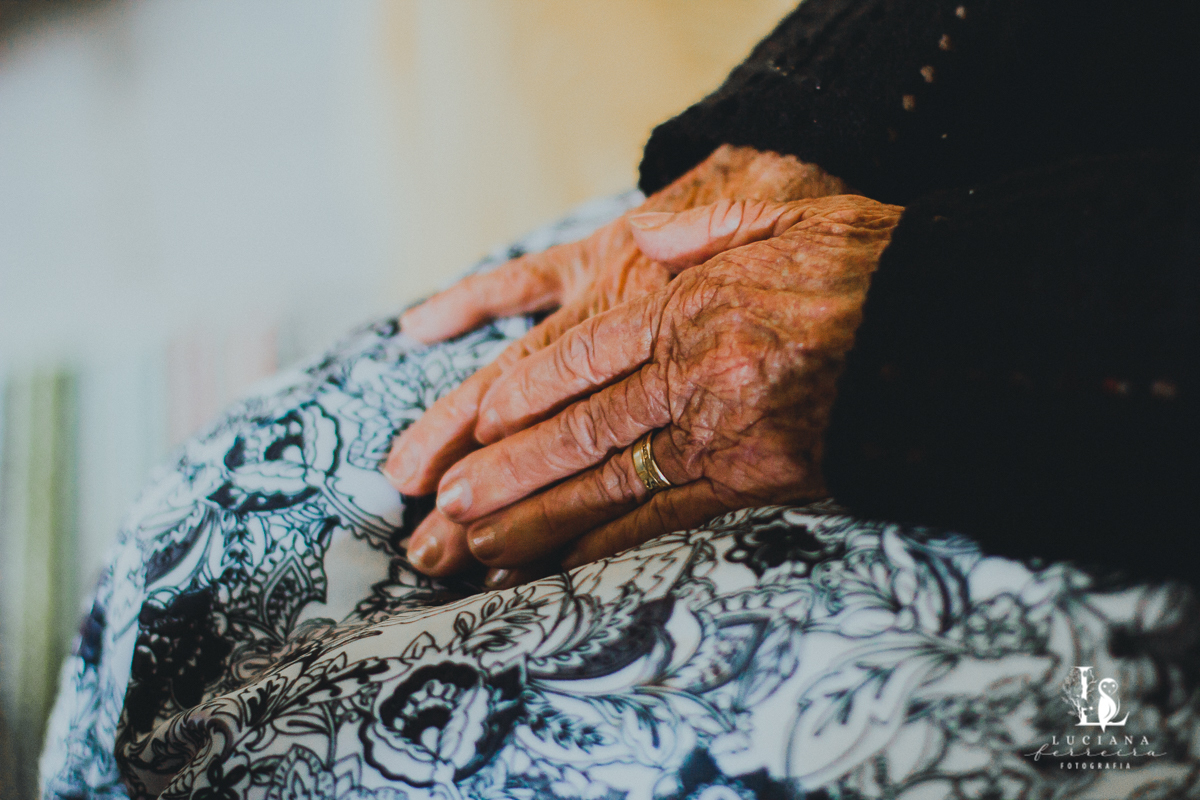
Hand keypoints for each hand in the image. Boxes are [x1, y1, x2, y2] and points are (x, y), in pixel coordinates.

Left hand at [432, 195, 903, 586]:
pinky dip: (607, 547)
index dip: (523, 391)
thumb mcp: (788, 214)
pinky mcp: (757, 484)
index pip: (582, 356)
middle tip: (444, 507)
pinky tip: (560, 568)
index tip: (473, 422)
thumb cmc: (871, 268)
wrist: (953, 330)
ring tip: (474, 548)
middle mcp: (694, 376)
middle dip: (505, 470)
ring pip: (607, 482)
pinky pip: (666, 521)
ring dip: (536, 517)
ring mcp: (723, 435)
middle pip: (578, 429)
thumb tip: (646, 232)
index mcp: (690, 308)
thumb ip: (709, 224)